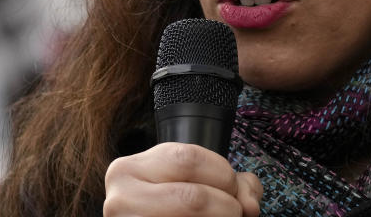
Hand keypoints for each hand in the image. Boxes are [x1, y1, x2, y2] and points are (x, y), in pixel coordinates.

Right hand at [104, 143, 261, 215]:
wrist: (149, 216)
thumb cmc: (172, 201)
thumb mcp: (193, 178)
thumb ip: (230, 180)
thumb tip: (250, 205)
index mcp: (129, 169)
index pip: (188, 159)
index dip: (223, 174)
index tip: (231, 187)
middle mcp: (121, 198)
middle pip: (191, 197)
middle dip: (226, 204)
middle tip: (233, 211)